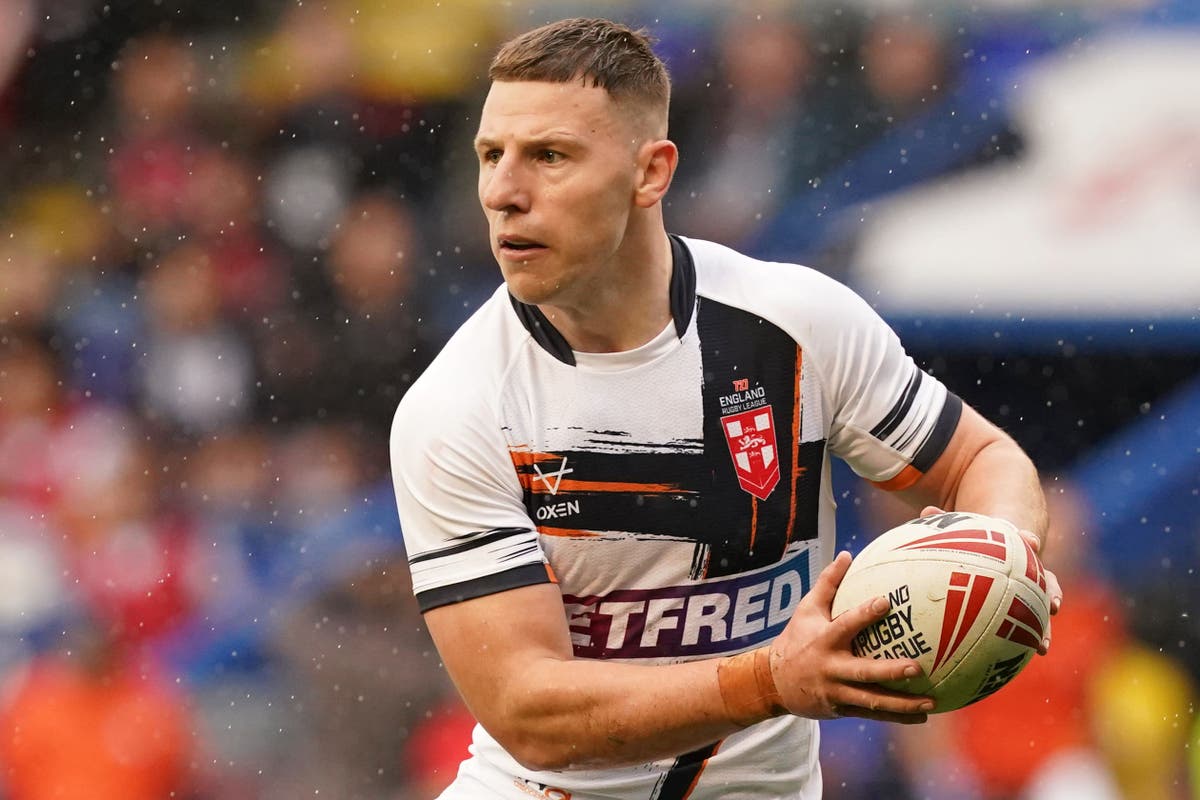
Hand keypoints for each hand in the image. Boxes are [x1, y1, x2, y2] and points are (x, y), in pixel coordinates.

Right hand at [767, 551, 932, 723]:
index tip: (886, 602)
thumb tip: (847, 554)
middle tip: (917, 667)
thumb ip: (828, 583)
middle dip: (890, 671)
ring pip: (872, 700)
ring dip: (902, 703)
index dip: (864, 614)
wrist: (774, 681)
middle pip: (864, 671)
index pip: (846, 624)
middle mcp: (831, 667)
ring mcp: (837, 691)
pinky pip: (872, 713)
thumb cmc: (796, 637)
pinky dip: (897, 715)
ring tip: (931, 703)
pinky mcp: (841, 708)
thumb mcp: (807, 609)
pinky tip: (922, 716)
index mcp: (824, 639)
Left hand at [918, 505, 1061, 654]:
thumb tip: (926, 512)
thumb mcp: (964, 530)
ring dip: (1045, 628)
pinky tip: (1011, 663)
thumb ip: (946, 522)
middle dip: (1052, 592)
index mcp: (1018, 549)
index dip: (1029, 540)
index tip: (1031, 541)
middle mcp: (1030, 572)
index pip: (1027, 542)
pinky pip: (1022, 630)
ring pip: (1042, 612)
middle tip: (1054, 604)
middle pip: (1047, 581)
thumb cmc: (977, 540)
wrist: (999, 549)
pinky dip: (1020, 644)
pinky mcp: (1021, 611)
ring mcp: (1029, 593)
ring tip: (1042, 647)